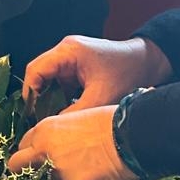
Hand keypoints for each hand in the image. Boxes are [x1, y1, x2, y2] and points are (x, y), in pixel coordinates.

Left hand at [7, 105, 140, 179]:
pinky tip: (94, 179)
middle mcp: (44, 153)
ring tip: (79, 175)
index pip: (22, 147)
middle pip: (16, 167)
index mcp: (44, 131)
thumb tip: (50, 150)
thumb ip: (55, 137)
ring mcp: (57, 174)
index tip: (39, 158)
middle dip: (25, 172)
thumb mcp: (74, 121)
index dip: (31, 154)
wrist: (132, 138)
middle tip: (41, 175)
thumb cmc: (109, 123)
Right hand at [22, 35, 171, 112]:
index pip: (35, 70)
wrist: (149, 63)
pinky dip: (61, 96)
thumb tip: (55, 128)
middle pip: (39, 74)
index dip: (30, 92)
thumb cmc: (127, 73)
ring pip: (49, 79)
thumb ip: (75, 113)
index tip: (32, 114)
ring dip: (50, 98)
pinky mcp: (78, 66)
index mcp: (68, 52)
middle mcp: (65, 51)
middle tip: (40, 119)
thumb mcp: (100, 97)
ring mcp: (71, 58)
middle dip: (39, 97)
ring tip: (53, 118)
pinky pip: (61, 82)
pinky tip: (66, 111)